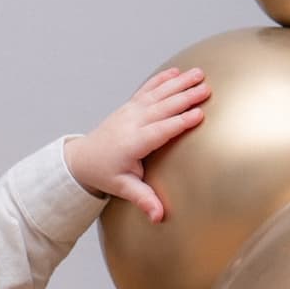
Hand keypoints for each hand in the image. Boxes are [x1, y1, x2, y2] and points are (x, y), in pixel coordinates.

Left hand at [64, 67, 210, 222]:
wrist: (82, 159)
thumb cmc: (104, 174)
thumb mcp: (123, 188)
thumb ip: (143, 199)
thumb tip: (158, 216)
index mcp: (133, 143)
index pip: (161, 130)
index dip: (180, 122)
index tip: (199, 115)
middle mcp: (132, 123)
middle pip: (163, 108)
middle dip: (185, 98)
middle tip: (206, 89)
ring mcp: (130, 112)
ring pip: (157, 94)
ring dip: (178, 83)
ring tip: (199, 74)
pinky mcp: (130, 106)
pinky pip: (147, 90)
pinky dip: (161, 80)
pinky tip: (176, 71)